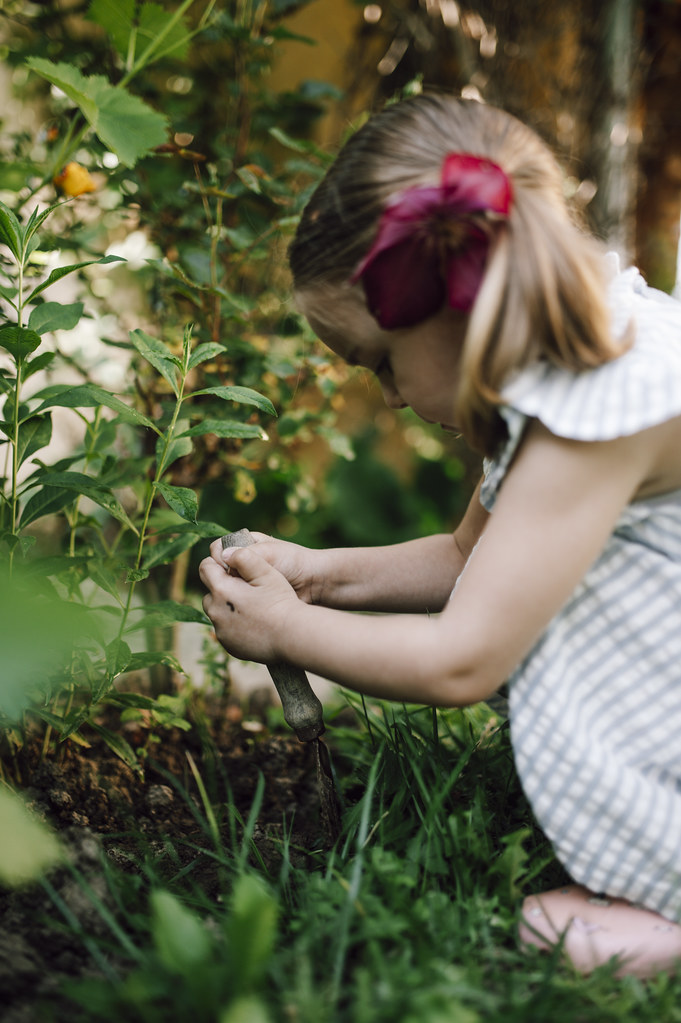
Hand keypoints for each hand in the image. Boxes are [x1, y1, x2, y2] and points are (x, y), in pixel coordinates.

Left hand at [199, 545, 297, 663]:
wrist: (291, 636)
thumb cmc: (280, 602)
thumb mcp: (266, 572)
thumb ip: (244, 557)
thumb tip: (226, 552)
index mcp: (221, 590)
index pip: (205, 567)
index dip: (218, 563)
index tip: (234, 567)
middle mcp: (215, 612)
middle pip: (209, 592)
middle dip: (221, 587)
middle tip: (245, 587)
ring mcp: (221, 631)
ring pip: (216, 612)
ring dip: (227, 606)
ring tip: (250, 605)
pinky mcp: (229, 645)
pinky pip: (225, 630)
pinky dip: (234, 624)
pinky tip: (254, 622)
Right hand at [208, 533, 322, 603]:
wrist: (314, 583)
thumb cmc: (294, 561)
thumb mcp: (269, 552)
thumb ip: (245, 554)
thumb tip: (222, 558)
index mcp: (245, 544)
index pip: (218, 548)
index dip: (218, 556)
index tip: (226, 565)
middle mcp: (241, 561)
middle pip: (217, 568)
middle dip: (221, 575)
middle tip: (233, 581)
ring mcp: (244, 580)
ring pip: (223, 585)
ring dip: (227, 589)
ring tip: (239, 593)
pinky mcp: (249, 596)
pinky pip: (234, 599)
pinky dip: (234, 601)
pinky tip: (241, 604)